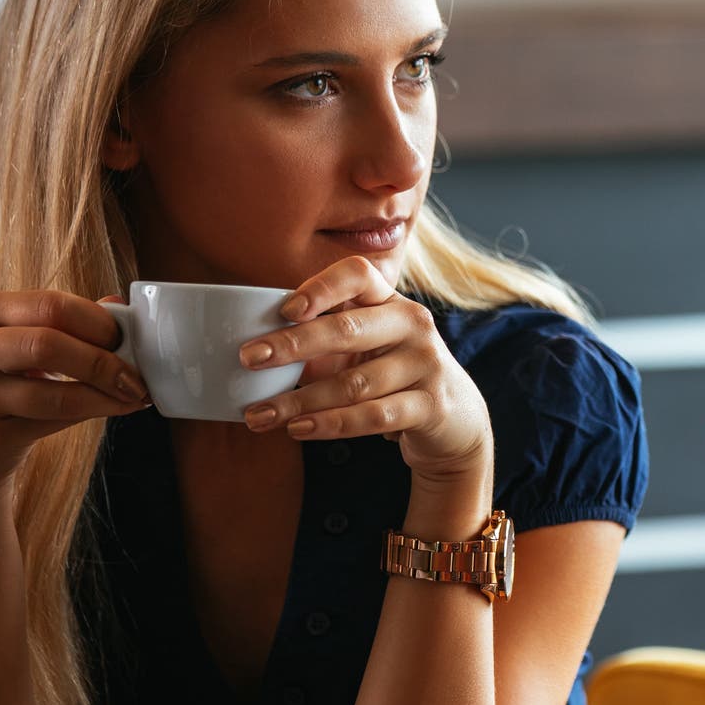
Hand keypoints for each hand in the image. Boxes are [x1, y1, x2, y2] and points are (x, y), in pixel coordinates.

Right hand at [0, 291, 149, 486]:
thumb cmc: (6, 378)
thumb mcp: (27, 339)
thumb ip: (70, 320)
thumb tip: (122, 305)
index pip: (51, 305)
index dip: (98, 322)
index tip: (128, 339)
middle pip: (48, 344)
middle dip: (103, 362)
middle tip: (136, 376)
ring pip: (55, 394)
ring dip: (106, 396)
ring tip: (134, 396)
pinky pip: (53, 423)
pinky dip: (93, 414)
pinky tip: (115, 409)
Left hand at [240, 256, 491, 478]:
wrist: (455, 419)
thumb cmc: (393, 374)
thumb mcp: (365, 349)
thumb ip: (322, 343)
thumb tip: (256, 349)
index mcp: (390, 301)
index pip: (358, 275)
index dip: (320, 288)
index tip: (283, 310)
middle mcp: (412, 325)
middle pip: (348, 329)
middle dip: (293, 344)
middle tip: (248, 359)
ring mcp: (425, 364)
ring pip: (353, 383)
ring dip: (299, 400)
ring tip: (259, 414)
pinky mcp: (431, 405)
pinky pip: (373, 416)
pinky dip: (331, 424)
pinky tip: (298, 429)